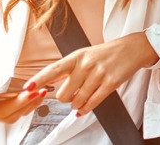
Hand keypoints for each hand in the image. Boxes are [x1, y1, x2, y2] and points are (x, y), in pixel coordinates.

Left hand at [25, 32, 158, 116]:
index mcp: (76, 56)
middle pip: (64, 93)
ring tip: (80, 99)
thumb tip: (52, 85)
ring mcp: (98, 74)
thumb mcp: (84, 55)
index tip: (28, 87)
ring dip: (76, 104)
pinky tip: (83, 108)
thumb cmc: (105, 54)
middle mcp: (86, 64)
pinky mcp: (110, 83)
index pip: (53, 69)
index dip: (39, 79)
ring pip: (77, 100)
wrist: (131, 49)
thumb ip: (69, 69)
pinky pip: (92, 103)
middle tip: (70, 94)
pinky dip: (85, 109)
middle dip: (65, 98)